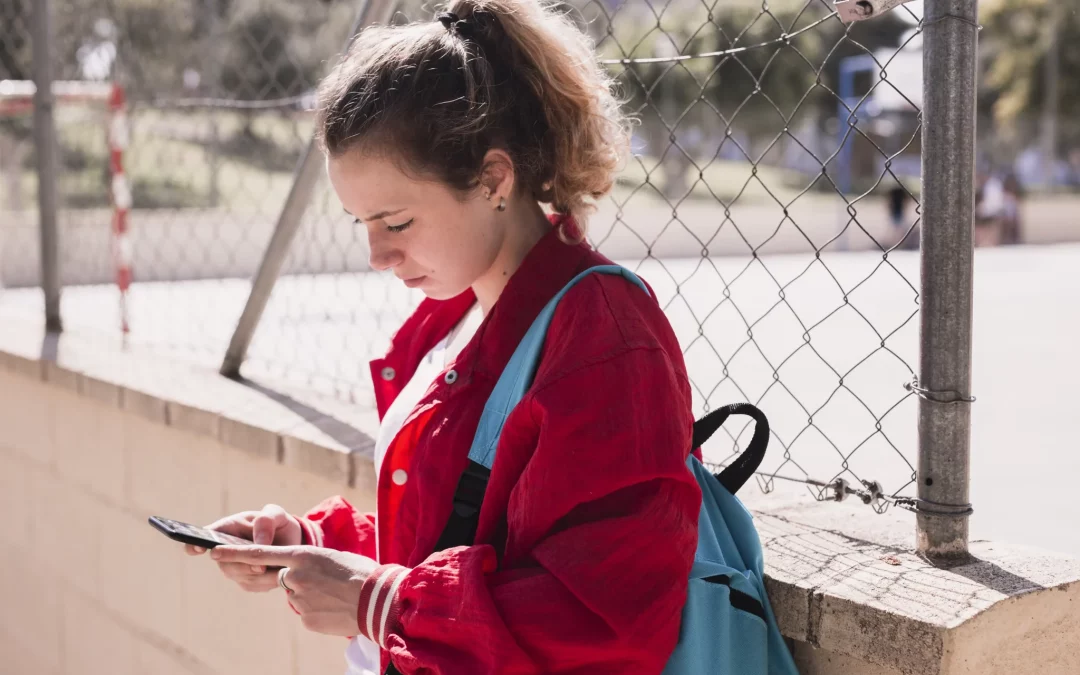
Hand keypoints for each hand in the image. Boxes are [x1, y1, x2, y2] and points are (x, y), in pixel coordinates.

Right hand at [184, 504, 302, 591]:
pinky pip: (252, 585)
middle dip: (243, 566)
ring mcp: (233, 567)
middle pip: (224, 563)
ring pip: (239, 576)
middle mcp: (225, 550)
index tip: (198, 548)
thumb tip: (258, 544)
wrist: (289, 541)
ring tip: (278, 568)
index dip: (196, 543)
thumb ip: (266, 523)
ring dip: (259, 575)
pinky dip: (266, 581)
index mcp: (228, 528)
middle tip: (262, 567)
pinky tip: (278, 573)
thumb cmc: (277, 523)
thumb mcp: (275, 515)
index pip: (205, 536)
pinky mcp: (245, 581)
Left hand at [211, 545, 377, 635]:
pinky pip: (306, 613)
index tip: (213, 551)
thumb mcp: (331, 559)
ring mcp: (298, 598)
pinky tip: (335, 608)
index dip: (234, 553)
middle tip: (324, 581)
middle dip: (299, 579)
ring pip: (297, 596)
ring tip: (336, 595)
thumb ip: (308, 565)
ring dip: (313, 596)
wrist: (378, 599)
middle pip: (285, 577)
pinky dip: (318, 610)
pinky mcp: (305, 618)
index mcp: (302, 555)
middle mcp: (295, 576)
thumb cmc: (360, 573)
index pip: (260, 553)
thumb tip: (296, 579)